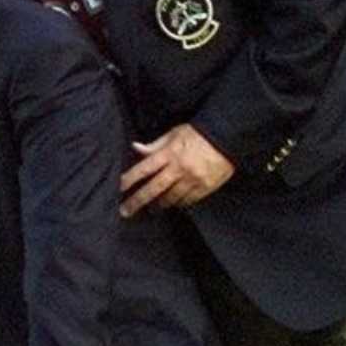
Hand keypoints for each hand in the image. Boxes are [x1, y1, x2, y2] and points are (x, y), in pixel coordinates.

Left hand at [119, 122, 233, 216]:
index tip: (118, 188)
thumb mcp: (174, 134)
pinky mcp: (206, 187)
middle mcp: (179, 168)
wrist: (228, 137)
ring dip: (159, 204)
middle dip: (137, 201)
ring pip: (171, 197)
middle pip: (154, 188)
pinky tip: (173, 204)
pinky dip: (178, 203)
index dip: (129, 179)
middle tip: (125, 211)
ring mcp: (193, 179)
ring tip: (152, 208)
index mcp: (169, 153)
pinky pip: (188, 200)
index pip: (144, 169)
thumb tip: (135, 147)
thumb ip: (154, 145)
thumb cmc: (197, 134)